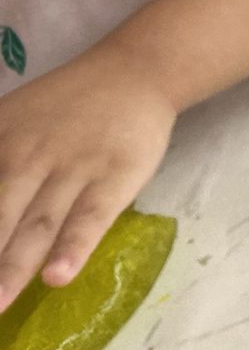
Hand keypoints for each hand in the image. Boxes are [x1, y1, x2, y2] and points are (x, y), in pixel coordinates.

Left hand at [0, 43, 176, 301]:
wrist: (136, 72)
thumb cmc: (63, 106)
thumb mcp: (7, 120)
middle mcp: (26, 155)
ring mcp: (73, 168)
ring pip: (36, 226)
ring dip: (12, 268)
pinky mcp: (114, 178)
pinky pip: (90, 218)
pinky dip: (74, 248)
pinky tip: (58, 277)